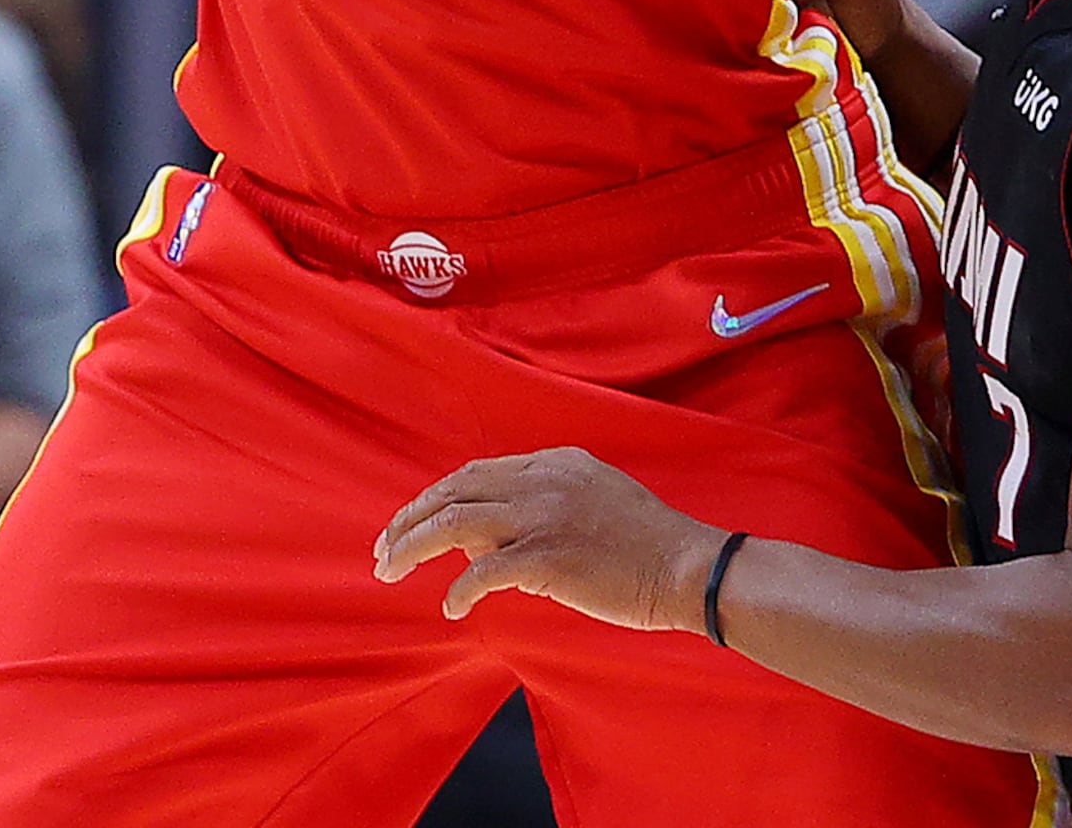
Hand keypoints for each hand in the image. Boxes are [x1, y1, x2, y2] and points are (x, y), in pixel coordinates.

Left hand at [374, 448, 730, 632]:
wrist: (688, 567)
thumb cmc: (648, 544)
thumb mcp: (594, 498)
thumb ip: (543, 504)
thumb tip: (485, 541)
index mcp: (553, 462)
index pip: (474, 473)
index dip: (435, 497)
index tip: (412, 522)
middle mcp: (541, 480)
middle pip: (452, 490)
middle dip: (409, 518)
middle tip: (383, 549)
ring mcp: (541, 516)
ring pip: (452, 523)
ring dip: (412, 547)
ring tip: (389, 571)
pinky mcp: (545, 558)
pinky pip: (481, 572)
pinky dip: (459, 591)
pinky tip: (453, 609)